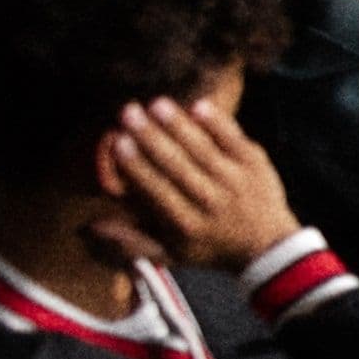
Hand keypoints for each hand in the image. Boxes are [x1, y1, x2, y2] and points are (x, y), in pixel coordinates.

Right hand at [102, 95, 301, 268]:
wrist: (268, 247)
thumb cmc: (209, 247)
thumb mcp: (170, 255)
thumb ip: (129, 241)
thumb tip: (89, 226)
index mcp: (186, 225)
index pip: (157, 191)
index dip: (137, 166)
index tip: (117, 142)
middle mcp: (212, 203)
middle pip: (178, 166)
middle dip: (151, 138)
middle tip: (128, 112)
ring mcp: (237, 182)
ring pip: (203, 150)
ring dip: (179, 125)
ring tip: (155, 104)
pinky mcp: (257, 165)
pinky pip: (234, 140)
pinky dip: (217, 123)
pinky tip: (197, 105)